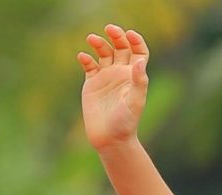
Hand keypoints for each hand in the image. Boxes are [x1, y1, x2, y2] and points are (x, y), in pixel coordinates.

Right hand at [78, 24, 148, 150]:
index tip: (129, 35)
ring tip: (92, 39)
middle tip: (110, 29)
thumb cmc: (126, 123)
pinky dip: (86, 58)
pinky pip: (89, 66)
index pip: (138, 51)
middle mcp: (121, 74)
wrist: (110, 139)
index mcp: (134, 76)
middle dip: (116, 36)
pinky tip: (83, 57)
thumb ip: (139, 81)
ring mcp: (106, 78)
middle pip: (121, 47)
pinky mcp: (92, 84)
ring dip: (99, 44)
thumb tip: (139, 62)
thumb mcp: (135, 102)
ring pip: (104, 53)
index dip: (136, 40)